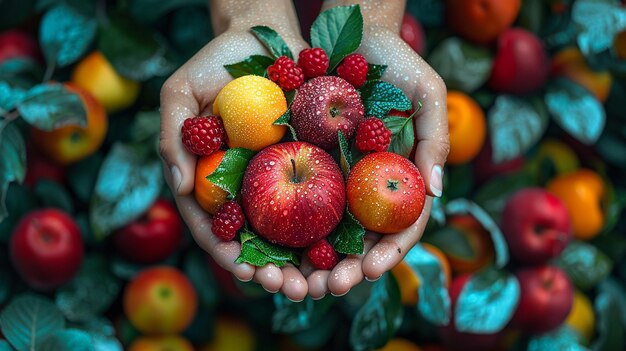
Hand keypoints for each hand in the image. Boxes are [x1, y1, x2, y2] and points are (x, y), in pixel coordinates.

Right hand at [160, 17, 312, 300]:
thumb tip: (180, 188)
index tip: (247, 270)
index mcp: (210, 181)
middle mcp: (244, 187)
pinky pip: (320, 196)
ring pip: (291, 229)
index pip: (214, 227)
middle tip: (293, 289)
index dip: (228, 253)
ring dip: (306, 260)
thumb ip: (172, 138)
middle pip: (256, 240)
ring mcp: (276, 177)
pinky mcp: (308, 162)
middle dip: (274, 269)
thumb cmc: (215, 63)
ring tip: (323, 282)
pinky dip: (331, 225)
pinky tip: (349, 245)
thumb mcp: (180, 93)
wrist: (263, 38)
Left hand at [307, 16, 448, 298]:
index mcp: (399, 178)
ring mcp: (337, 178)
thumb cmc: (397, 63)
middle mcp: (367, 186)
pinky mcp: (307, 164)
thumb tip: (434, 192)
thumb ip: (434, 141)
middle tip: (328, 287)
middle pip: (360, 240)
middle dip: (347, 270)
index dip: (389, 252)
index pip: (400, 226)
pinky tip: (269, 247)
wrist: (352, 38)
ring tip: (297, 281)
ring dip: (312, 261)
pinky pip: (295, 200)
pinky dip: (285, 228)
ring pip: (326, 231)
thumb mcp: (427, 94)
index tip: (372, 268)